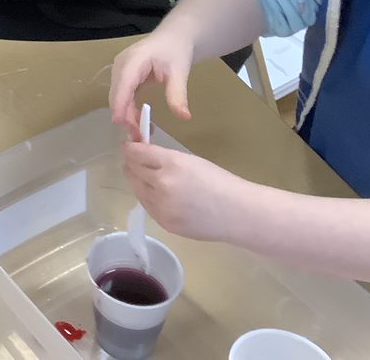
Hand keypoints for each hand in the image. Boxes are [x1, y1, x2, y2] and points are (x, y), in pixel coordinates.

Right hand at [109, 28, 194, 138]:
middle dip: (124, 116)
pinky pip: (123, 95)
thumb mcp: (180, 72)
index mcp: (134, 61)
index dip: (120, 105)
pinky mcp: (124, 76)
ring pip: (118, 97)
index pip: (123, 85)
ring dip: (126, 115)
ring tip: (140, 133)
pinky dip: (129, 108)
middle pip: (117, 94)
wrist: (174, 37)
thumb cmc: (176, 51)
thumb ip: (178, 94)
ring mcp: (121, 70)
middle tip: (138, 137)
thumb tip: (183, 117)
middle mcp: (121, 65)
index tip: (121, 125)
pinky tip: (139, 120)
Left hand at [123, 141, 249, 242]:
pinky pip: (147, 206)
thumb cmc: (220, 182)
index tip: (130, 146)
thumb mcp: (190, 160)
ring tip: (143, 175)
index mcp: (171, 164)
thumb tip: (141, 153)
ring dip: (137, 180)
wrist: (239, 214)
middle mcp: (162, 185)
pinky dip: (147, 197)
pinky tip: (155, 193)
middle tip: (134, 159)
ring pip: (136, 188)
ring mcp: (162, 207)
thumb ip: (163, 158)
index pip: (137, 153)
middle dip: (131, 162)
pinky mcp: (164, 223)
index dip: (130, 148)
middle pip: (132, 170)